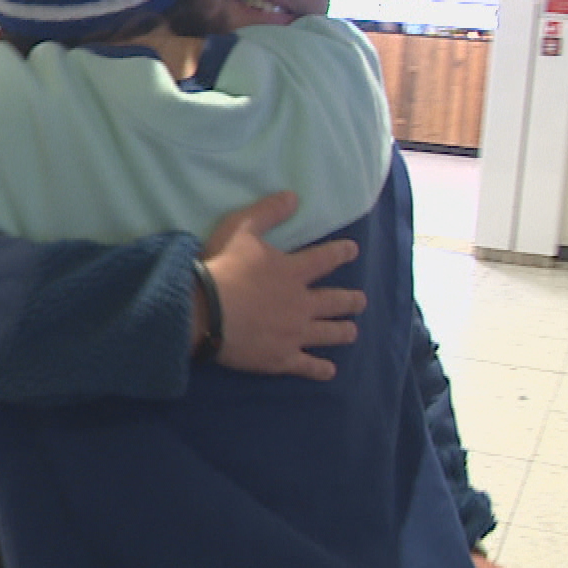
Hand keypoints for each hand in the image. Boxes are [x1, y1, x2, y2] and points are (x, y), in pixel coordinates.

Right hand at [198, 190, 362, 380]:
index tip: (353, 251)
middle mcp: (301, 303)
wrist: (206, 311)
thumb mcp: (241, 229)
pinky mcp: (282, 358)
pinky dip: (320, 369)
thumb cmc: (223, 268)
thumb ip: (268, 212)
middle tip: (361, 301)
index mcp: (293, 272)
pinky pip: (307, 365)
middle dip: (351, 300)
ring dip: (343, 331)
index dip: (341, 253)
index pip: (325, 260)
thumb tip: (293, 196)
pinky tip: (330, 371)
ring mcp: (294, 333)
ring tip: (352, 331)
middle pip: (334, 302)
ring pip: (328, 333)